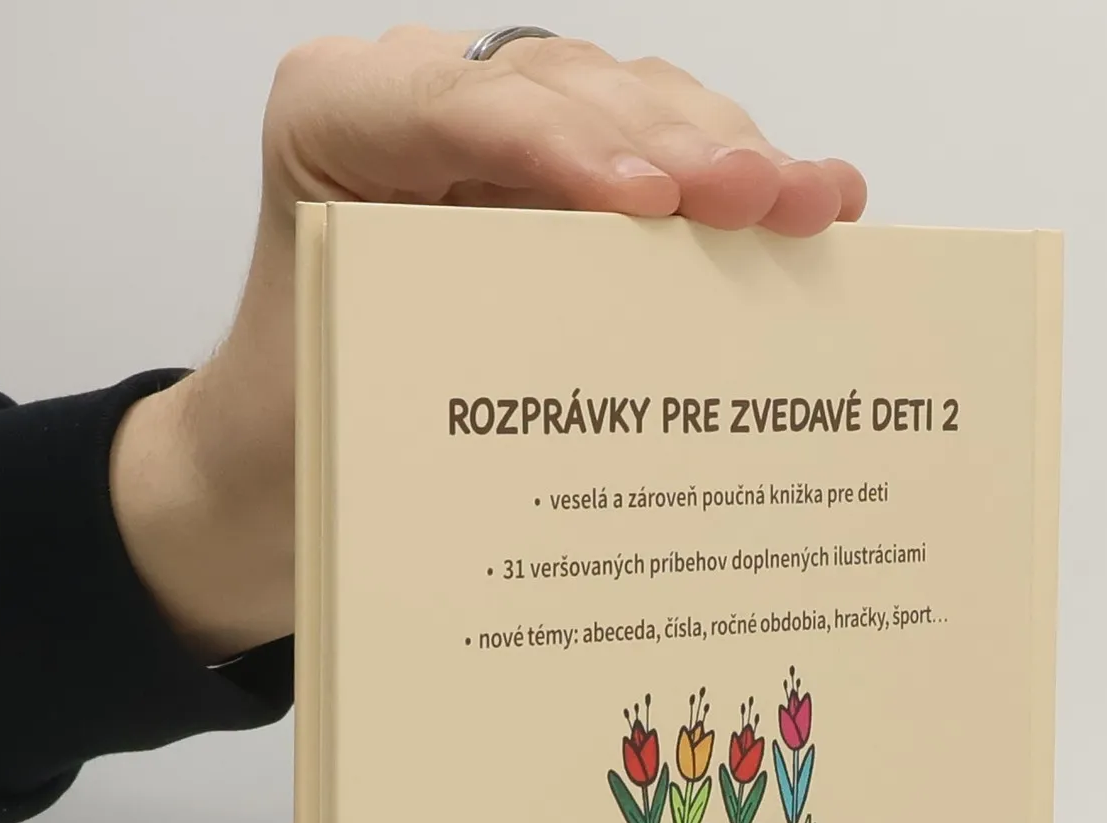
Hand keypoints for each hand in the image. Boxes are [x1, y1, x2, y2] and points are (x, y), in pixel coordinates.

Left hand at [112, 28, 868, 659]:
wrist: (287, 450)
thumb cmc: (305, 419)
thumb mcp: (346, 383)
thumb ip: (440, 337)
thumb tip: (588, 358)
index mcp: (335, 116)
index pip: (452, 106)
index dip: (557, 143)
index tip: (644, 203)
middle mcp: (422, 95)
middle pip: (567, 89)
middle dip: (673, 145)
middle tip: (758, 199)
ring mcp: (506, 122)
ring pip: (634, 103)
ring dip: (729, 154)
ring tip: (807, 204)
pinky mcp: (567, 164)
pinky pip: (662, 148)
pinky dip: (738, 176)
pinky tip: (818, 198)